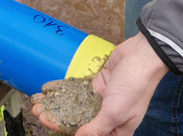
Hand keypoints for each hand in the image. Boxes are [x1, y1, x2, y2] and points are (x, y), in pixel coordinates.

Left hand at [30, 34, 167, 134]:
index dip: (66, 131)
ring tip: (38, 102)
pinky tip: (48, 90)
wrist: (144, 54)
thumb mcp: (116, 112)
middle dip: (56, 118)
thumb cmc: (136, 85)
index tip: (48, 125)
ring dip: (56, 104)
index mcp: (117, 130)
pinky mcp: (97, 85)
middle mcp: (108, 117)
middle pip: (77, 122)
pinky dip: (62, 90)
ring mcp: (102, 101)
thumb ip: (96, 129)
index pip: (88, 135)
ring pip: (75, 106)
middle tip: (38, 112)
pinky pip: (76, 91)